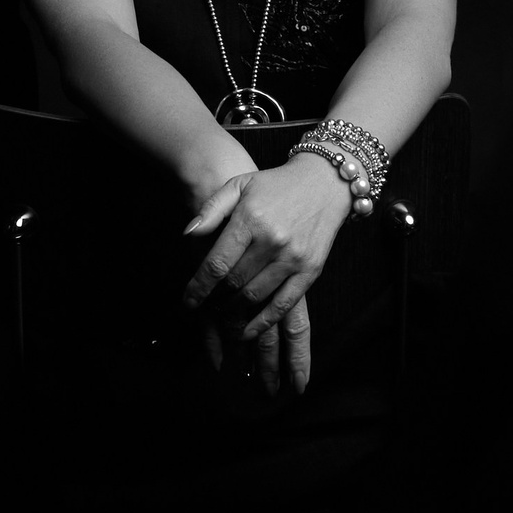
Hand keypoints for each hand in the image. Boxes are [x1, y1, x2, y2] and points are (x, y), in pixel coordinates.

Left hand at [181, 157, 352, 393]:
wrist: (325, 182)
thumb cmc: (275, 185)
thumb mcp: (240, 185)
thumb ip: (211, 210)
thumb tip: (188, 234)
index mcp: (251, 219)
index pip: (217, 263)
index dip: (199, 287)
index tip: (188, 301)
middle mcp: (272, 241)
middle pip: (234, 283)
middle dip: (215, 298)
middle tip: (205, 303)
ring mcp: (293, 258)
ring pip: (254, 296)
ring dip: (234, 310)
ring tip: (223, 310)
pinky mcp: (310, 270)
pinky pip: (283, 305)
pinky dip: (263, 322)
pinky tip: (247, 330)